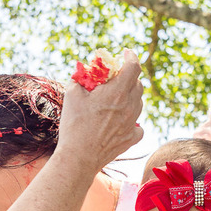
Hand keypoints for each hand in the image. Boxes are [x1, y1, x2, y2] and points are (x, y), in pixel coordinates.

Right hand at [55, 49, 142, 168]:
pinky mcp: (131, 138)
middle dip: (129, 77)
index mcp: (117, 92)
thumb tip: (83, 73)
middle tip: (116, 78)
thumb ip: (80, 79)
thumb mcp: (72, 95)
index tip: (125, 53)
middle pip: (138, 84)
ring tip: (115, 100)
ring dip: (130, 97)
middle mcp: (130, 106)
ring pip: (139, 103)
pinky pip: (138, 125)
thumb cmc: (74, 125)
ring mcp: (133, 123)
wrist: (79, 157)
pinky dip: (132, 120)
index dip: (131, 56)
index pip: (134, 66)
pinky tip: (121, 121)